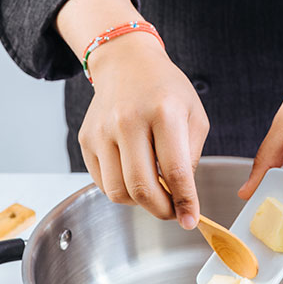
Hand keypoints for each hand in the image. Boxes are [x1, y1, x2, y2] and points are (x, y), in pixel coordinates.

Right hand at [55, 0, 208, 228]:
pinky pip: (102, 182)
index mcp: (163, 113)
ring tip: (154, 192)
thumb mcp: (194, 116)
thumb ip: (191, 157)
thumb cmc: (166, 89)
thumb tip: (182, 198)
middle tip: (172, 212)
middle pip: (142, 187)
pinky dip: (121, 191)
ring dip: (140, 203)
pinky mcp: (86, 139)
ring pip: (118, 191)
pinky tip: (135, 177)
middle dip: (161, 210)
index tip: (190, 220)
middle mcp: (128, 121)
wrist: (127, 63)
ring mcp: (102, 131)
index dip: (185, 202)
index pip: (175, 171)